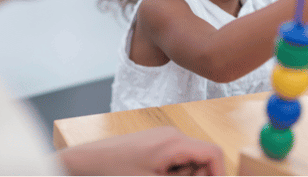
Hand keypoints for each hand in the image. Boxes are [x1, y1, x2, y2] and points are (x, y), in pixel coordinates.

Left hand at [58, 126, 224, 175]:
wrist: (89, 161)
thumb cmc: (116, 171)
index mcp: (175, 142)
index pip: (214, 153)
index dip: (219, 174)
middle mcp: (173, 135)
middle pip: (203, 158)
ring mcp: (165, 136)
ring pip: (190, 160)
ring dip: (183, 176)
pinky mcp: (157, 142)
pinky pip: (177, 158)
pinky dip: (173, 171)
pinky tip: (156, 175)